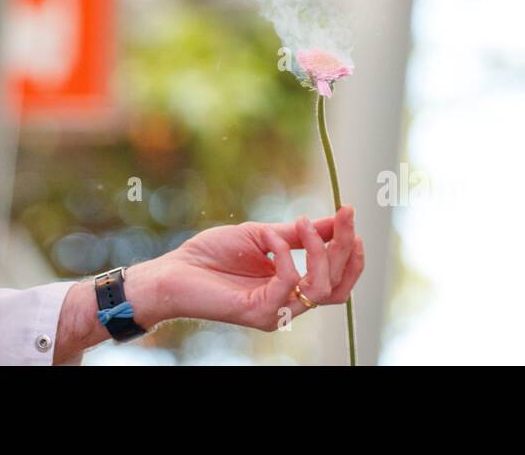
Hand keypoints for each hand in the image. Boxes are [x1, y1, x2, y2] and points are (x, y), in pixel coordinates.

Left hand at [156, 205, 363, 330]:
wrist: (175, 270)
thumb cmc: (213, 254)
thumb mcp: (264, 234)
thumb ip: (299, 234)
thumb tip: (336, 221)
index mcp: (292, 286)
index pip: (336, 277)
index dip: (349, 249)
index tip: (349, 212)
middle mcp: (289, 303)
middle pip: (337, 285)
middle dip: (346, 247)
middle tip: (345, 214)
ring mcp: (276, 311)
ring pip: (321, 289)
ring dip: (320, 251)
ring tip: (302, 223)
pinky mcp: (259, 313)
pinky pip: (288, 284)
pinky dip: (285, 256)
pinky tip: (270, 237)